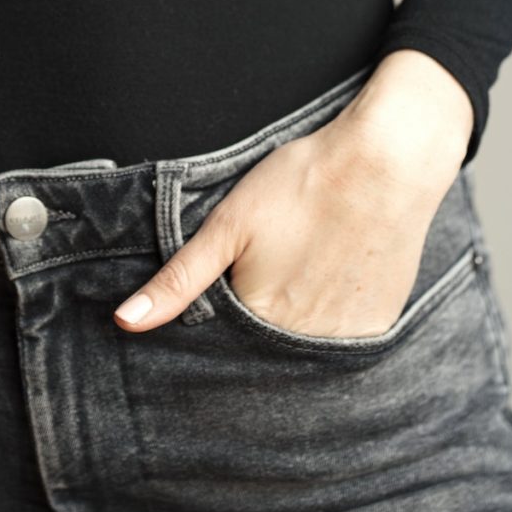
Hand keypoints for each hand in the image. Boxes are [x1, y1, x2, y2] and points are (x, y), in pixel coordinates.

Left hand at [114, 51, 474, 338]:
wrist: (387, 160)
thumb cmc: (302, 182)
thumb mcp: (228, 224)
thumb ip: (178, 280)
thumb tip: (124, 323)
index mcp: (258, 320)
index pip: (221, 345)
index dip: (220, 315)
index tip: (233, 281)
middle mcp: (302, 343)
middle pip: (263, 351)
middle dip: (256, 325)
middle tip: (273, 267)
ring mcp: (345, 339)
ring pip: (302, 349)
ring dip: (293, 326)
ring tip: (303, 270)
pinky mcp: (378, 326)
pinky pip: (341, 342)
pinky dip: (330, 321)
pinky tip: (331, 277)